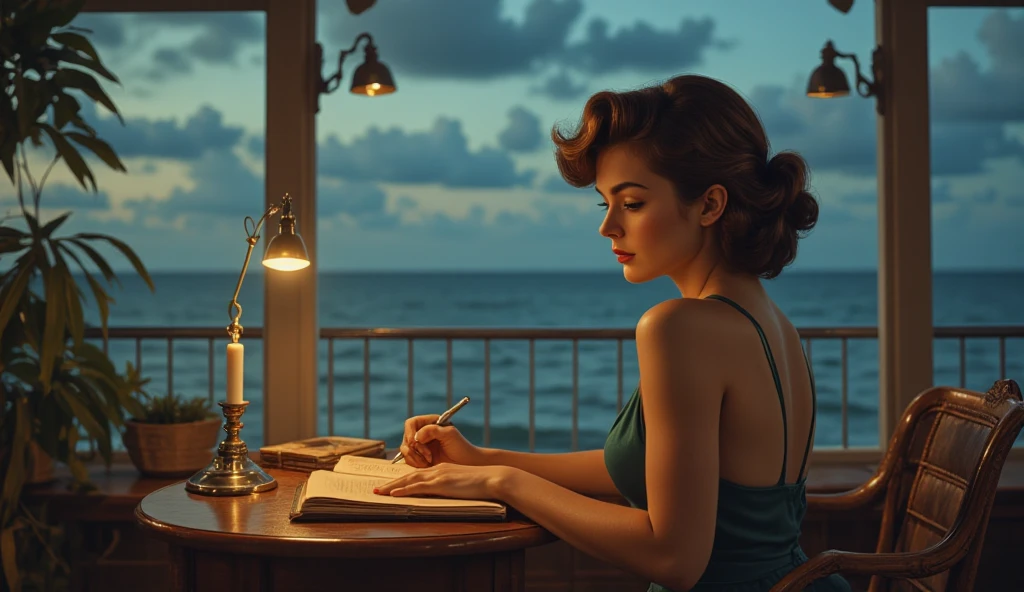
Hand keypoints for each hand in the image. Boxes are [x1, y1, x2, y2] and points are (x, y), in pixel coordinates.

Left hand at [373, 463, 515, 500]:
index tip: (391, 486)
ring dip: (392, 487)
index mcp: (442, 470)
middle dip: (392, 483)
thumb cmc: (481, 483)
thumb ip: (450, 487)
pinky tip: (394, 494)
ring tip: (379, 492)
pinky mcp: (441, 483)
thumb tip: (443, 495)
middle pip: (409, 476)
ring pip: (409, 480)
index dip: (403, 481)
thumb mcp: (462, 483)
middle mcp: (437, 470)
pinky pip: (418, 487)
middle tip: (377, 490)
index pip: (417, 475)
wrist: (492, 477)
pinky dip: (404, 490)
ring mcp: (438, 475)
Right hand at [399, 414, 482, 467]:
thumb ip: (433, 430)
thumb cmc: (461, 447)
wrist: (466, 464)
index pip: (411, 423)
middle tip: (428, 455)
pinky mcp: (418, 458)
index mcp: (429, 423)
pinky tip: (427, 465)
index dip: (410, 432)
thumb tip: (417, 436)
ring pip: (405, 449)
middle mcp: (422, 433)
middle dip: (415, 448)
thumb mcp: (449, 434)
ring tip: (429, 461)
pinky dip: (414, 463)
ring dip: (415, 457)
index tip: (415, 442)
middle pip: (406, 437)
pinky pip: (407, 460)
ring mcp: (419, 446)